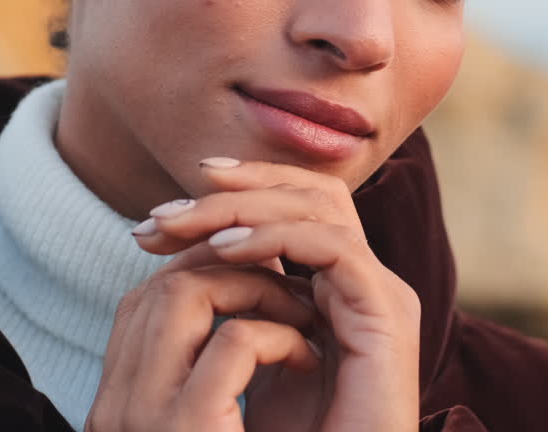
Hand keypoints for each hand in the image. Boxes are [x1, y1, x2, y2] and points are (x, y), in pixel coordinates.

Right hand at [84, 241, 319, 431]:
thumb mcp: (212, 421)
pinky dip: (278, 335)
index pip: (144, 302)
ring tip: (301, 317)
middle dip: (233, 268)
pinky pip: (235, 339)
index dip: (205, 274)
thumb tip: (244, 286)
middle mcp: (115, 408)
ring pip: (188, 292)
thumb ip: (209, 367)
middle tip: (291, 286)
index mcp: (117, 405)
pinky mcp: (186, 426)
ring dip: (255, 290)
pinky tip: (306, 358)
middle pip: (162, 286)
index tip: (263, 280)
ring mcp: (143, 416)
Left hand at [133, 159, 421, 431]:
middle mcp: (361, 279)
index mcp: (335, 283)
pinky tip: (225, 252)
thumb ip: (236, 307)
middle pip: (307, 191)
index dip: (232, 193)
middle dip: (233, 188)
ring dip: (244, 207)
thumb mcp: (247, 360)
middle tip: (163, 215)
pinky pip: (332, 247)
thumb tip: (189, 263)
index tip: (160, 217)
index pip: (292, 203)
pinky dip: (276, 239)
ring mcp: (379, 292)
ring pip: (318, 206)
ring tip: (184, 226)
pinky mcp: (387, 313)